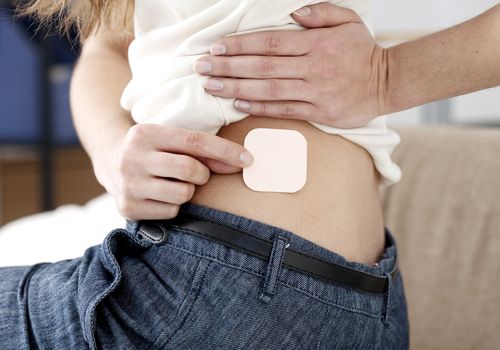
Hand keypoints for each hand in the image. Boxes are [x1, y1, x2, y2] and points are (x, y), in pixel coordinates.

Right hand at [95, 124, 253, 219]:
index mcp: (144, 133)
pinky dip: (174, 206)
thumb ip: (203, 150)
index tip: (247, 159)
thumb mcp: (170, 140)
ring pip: (183, 194)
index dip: (224, 151)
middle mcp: (131, 157)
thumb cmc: (154, 149)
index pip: (194, 141)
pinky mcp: (127, 208)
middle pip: (190, 169)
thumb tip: (242, 162)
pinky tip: (160, 195)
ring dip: (187, 191)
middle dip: (202, 174)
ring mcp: (128, 184)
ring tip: (172, 183)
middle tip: (196, 174)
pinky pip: (171, 212)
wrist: (110, 162)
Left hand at [193, 3, 386, 128]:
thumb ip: (320, 12)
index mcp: (316, 43)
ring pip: (268, 89)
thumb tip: (293, 15)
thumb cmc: (363, 51)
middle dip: (228, 67)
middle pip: (262, 66)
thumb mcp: (348, 21)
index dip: (240, 45)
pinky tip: (238, 105)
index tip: (216, 48)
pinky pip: (284, 110)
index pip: (270, 42)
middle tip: (201, 68)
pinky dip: (260, 107)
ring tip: (211, 87)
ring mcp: (315, 91)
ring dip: (236, 88)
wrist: (388, 83)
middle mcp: (312, 67)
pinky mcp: (319, 112)